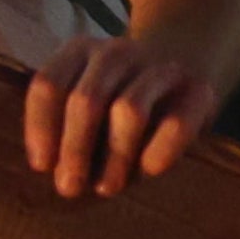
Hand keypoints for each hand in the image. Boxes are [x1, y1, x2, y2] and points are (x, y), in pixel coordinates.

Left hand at [22, 35, 218, 197]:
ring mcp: (160, 67)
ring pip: (129, 111)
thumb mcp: (86, 97)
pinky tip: (148, 170)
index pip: (48, 85)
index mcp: (79, 51)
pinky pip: (175, 125)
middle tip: (69, 187)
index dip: (40, 128)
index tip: (42, 166)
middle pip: (86, 101)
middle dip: (74, 149)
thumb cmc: (121, 95)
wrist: (187, 63)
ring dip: (115, 156)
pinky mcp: (199, 89)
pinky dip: (159, 152)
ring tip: (107, 186)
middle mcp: (116, 53)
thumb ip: (64, 123)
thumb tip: (50, 170)